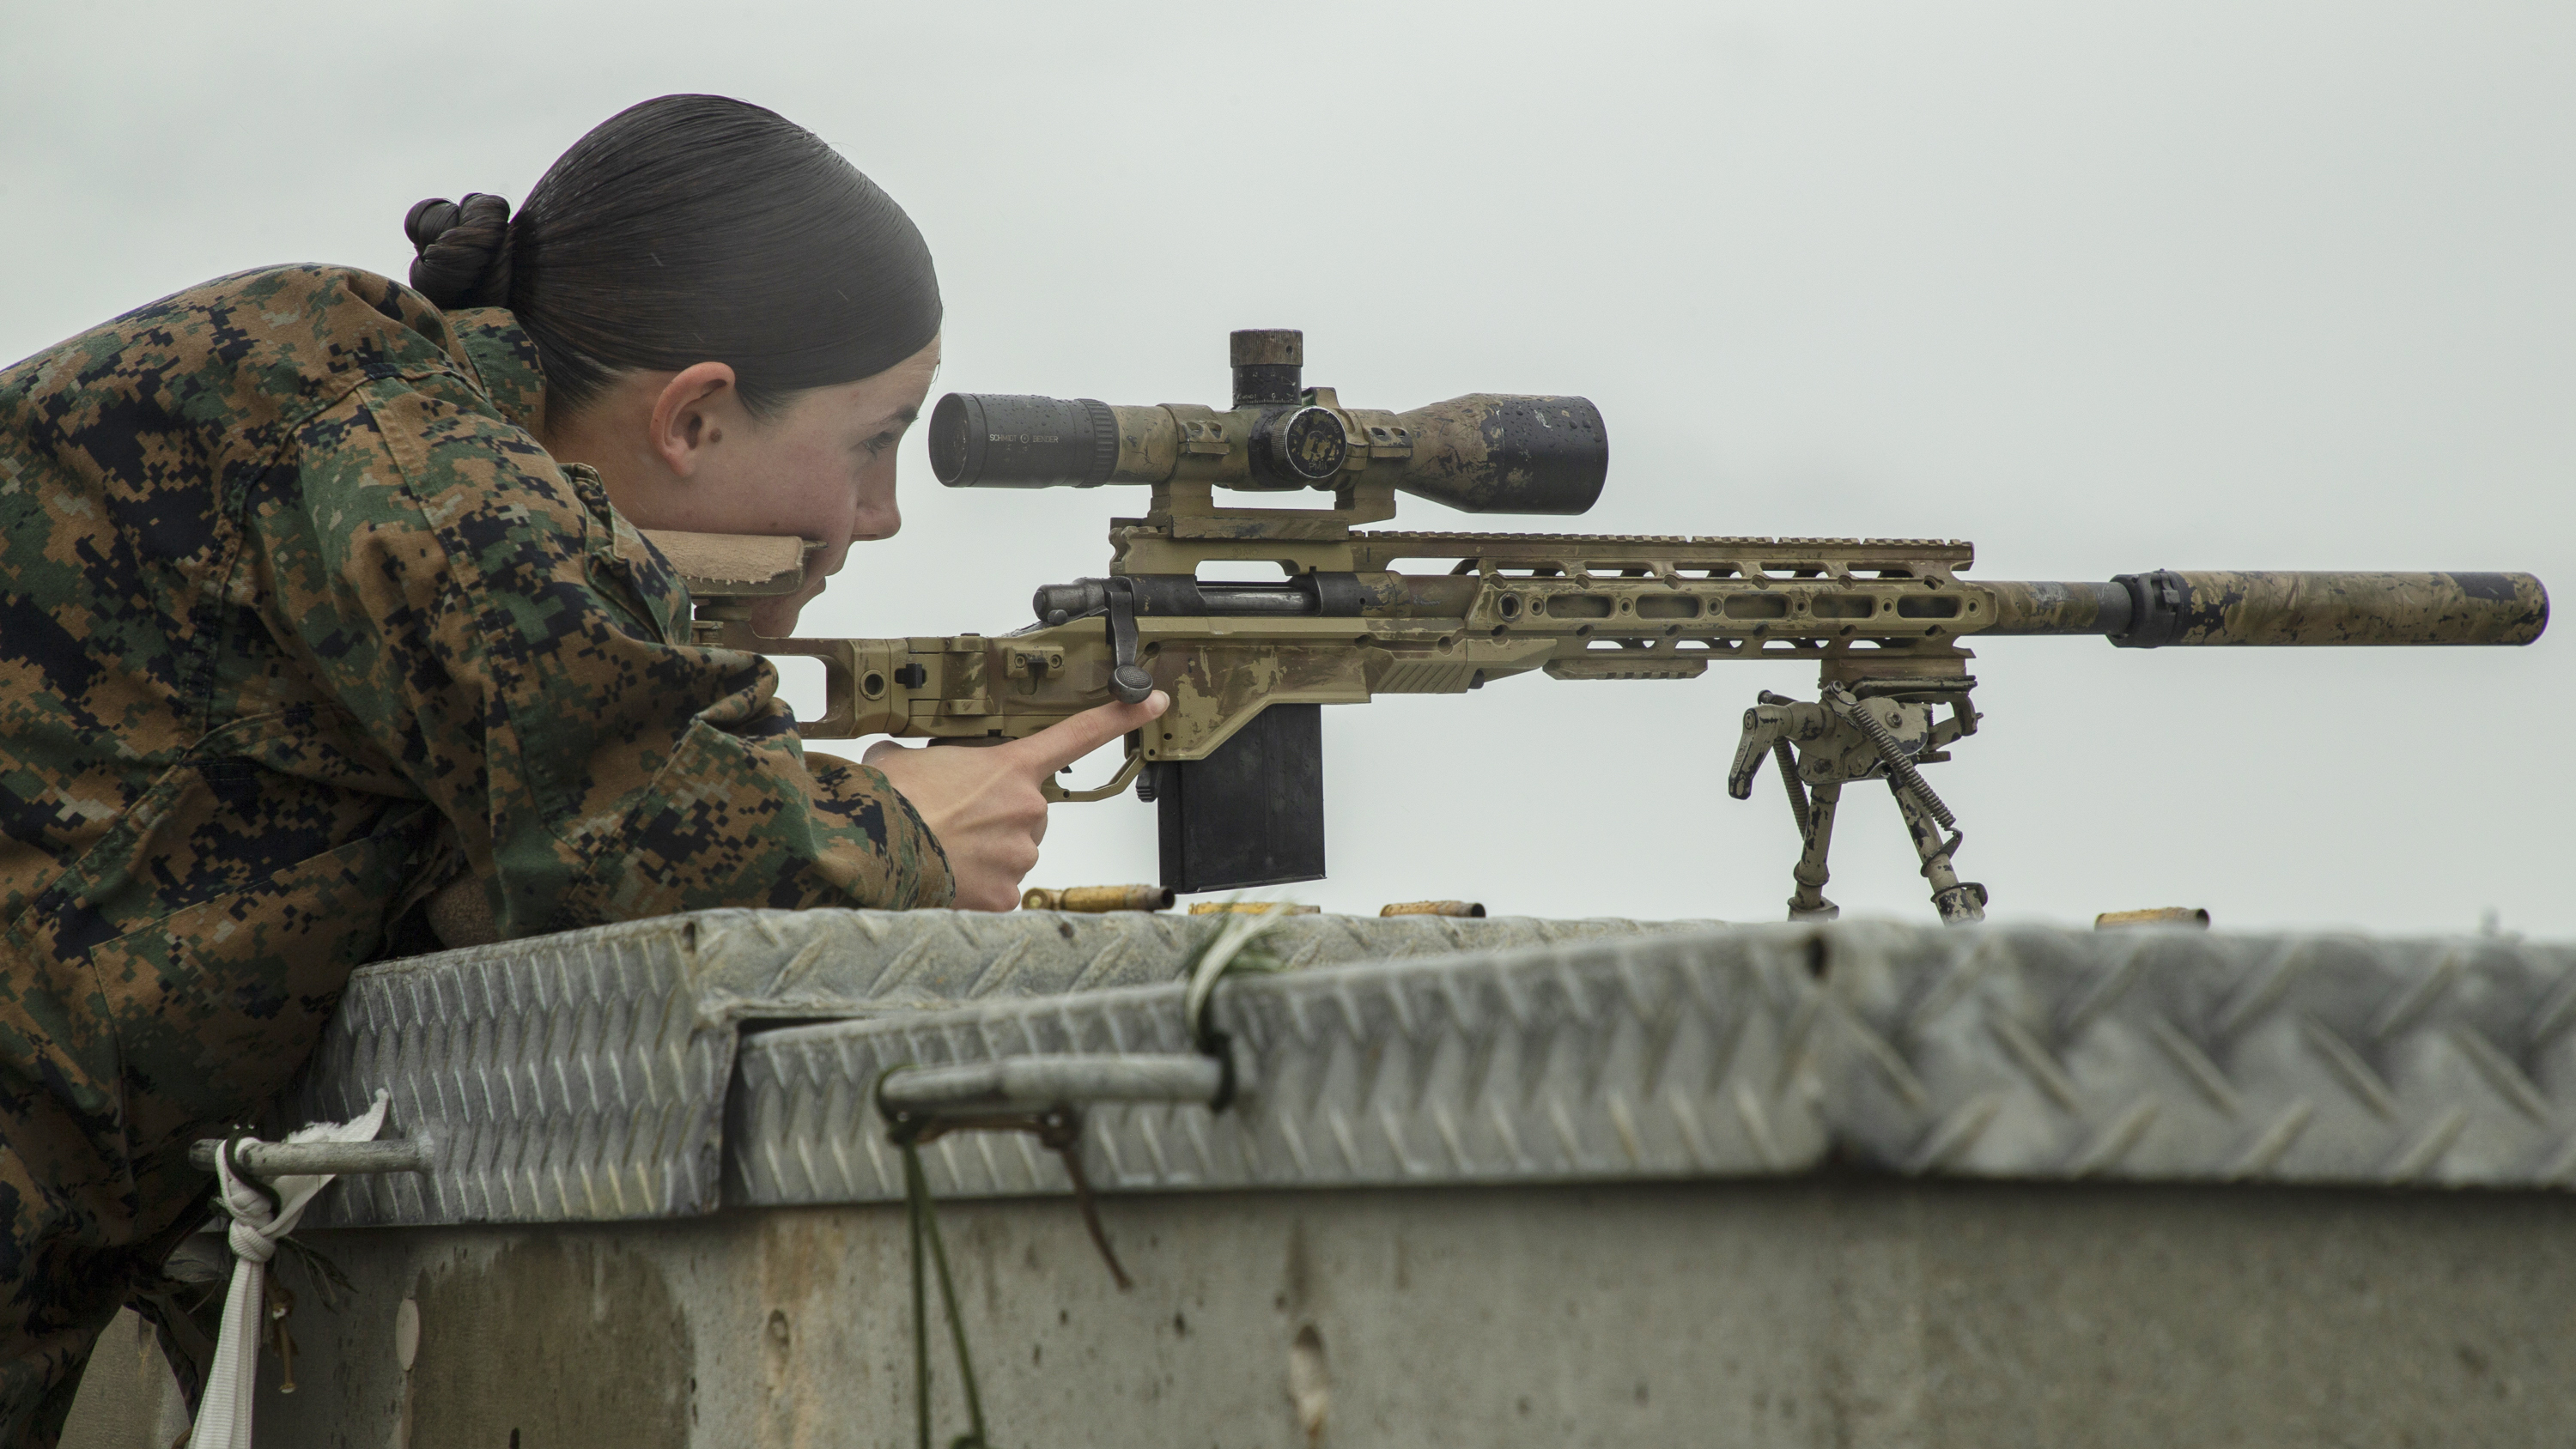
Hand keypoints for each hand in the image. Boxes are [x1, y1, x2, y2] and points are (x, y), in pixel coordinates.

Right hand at [861, 692, 1168, 910]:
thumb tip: (901, 760)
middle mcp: (1027, 808)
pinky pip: (1001, 888)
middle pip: (1028, 811)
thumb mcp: (903, 757)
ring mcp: (1021, 853)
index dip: (1120, 716)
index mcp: (1009, 767)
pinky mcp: (1008, 894)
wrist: (875, 850)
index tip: (1152, 701)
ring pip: (1015, 851)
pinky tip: (948, 875)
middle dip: (998, 815)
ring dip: (986, 851)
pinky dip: (977, 886)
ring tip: (942, 847)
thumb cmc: (889, 801)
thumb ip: (924, 755)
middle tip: (955, 820)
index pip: (1078, 734)